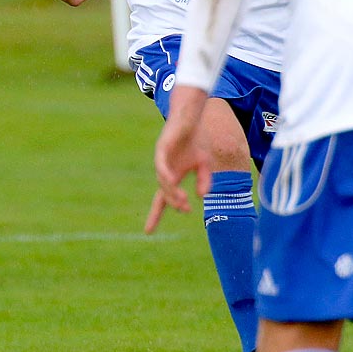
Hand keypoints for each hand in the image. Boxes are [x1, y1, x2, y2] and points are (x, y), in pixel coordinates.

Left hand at [148, 91, 212, 232]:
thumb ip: (205, 181)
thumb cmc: (196, 141)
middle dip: (174, 202)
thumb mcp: (204, 165)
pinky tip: (169, 181)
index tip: (148, 232)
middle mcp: (164, 171)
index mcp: (172, 176)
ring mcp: (162, 160)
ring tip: (183, 201)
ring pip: (164, 182)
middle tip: (185, 209)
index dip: (155, 215)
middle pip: (165, 193)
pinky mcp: (162, 149)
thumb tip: (202, 196)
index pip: (162, 199)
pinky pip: (160, 165)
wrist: (191, 120)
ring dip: (173, 192)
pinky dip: (164, 174)